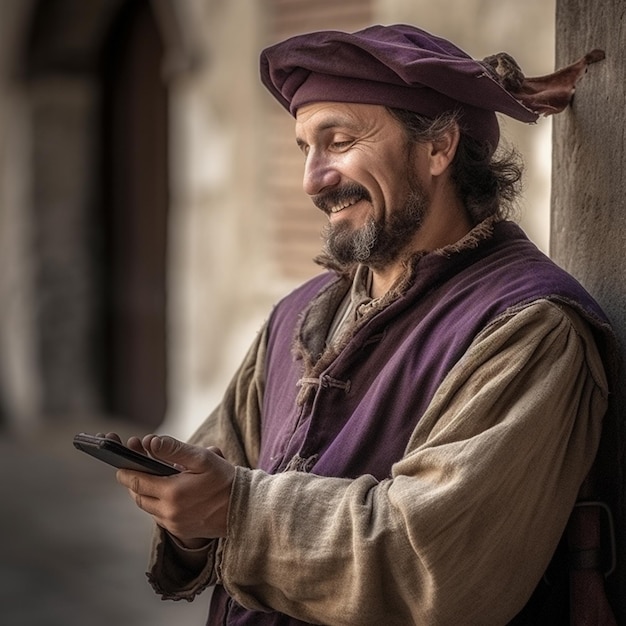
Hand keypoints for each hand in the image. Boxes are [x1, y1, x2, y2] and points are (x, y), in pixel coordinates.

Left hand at [115, 435, 234, 543]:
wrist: (245, 508)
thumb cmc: (225, 479)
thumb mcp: (202, 458)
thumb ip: (174, 449)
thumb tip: (150, 441)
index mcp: (172, 493)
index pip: (137, 482)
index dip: (126, 471)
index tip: (119, 463)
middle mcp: (169, 512)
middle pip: (138, 496)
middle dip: (133, 481)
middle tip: (131, 468)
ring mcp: (174, 524)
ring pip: (148, 507)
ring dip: (145, 493)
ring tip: (148, 478)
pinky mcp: (180, 531)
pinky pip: (159, 516)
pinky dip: (157, 503)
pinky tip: (164, 491)